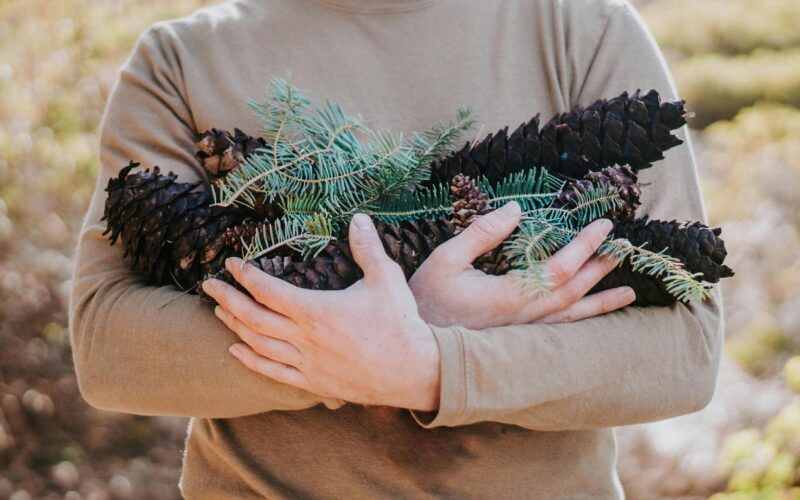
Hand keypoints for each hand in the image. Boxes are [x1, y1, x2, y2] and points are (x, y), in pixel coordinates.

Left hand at [201, 214, 439, 410]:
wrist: (414, 371)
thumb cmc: (400, 323)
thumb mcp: (386, 278)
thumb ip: (367, 247)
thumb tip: (358, 218)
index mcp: (315, 310)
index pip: (268, 290)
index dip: (246, 275)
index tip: (233, 264)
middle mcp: (304, 338)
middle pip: (253, 317)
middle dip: (227, 299)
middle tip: (209, 285)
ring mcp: (306, 363)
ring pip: (257, 344)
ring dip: (234, 326)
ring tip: (219, 311)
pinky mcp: (312, 382)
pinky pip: (272, 371)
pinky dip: (250, 360)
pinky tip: (236, 350)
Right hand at [409, 202, 635, 328]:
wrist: (418, 352)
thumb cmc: (426, 302)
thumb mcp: (445, 260)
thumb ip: (481, 233)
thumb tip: (515, 209)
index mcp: (509, 295)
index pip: (559, 268)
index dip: (584, 246)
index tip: (603, 226)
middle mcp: (524, 318)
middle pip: (573, 291)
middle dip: (600, 267)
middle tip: (624, 249)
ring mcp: (523, 333)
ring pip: (571, 317)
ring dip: (600, 303)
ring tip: (628, 293)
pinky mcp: (517, 341)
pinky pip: (558, 332)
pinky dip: (580, 324)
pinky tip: (592, 319)